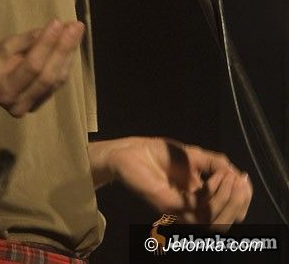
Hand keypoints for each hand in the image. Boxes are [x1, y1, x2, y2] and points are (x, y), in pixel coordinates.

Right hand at [0, 19, 84, 117]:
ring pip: (57, 80)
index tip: (58, 22)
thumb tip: (49, 30)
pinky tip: (71, 44)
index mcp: (5, 89)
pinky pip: (58, 82)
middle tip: (76, 26)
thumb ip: (25, 41)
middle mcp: (20, 103)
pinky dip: (66, 62)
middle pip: (48, 76)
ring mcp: (32, 107)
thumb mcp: (0, 47)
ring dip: (69, 54)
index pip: (32, 66)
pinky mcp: (41, 103)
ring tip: (76, 31)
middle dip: (64, 49)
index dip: (46, 44)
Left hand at [105, 137, 251, 227]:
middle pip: (225, 222)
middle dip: (238, 202)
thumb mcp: (193, 155)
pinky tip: (214, 178)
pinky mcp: (169, 205)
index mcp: (198, 201)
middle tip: (239, 181)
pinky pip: (198, 209)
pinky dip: (212, 194)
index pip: (227, 214)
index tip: (244, 181)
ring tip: (228, 177)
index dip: (241, 202)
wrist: (130, 152)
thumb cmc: (158, 153)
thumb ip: (216, 164)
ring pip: (215, 220)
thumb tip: (239, 175)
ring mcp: (179, 210)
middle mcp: (190, 211)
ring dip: (228, 198)